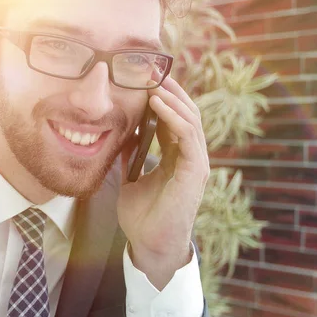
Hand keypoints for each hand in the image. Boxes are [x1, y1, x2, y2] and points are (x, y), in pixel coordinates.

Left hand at [117, 76, 209, 289]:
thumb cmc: (141, 217)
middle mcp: (190, 156)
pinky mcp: (195, 171)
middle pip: (186, 113)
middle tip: (150, 71)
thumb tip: (121, 134)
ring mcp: (195, 163)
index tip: (144, 80)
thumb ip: (130, 156)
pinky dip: (173, 116)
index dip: (162, 98)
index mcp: (177, 157)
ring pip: (190, 119)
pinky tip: (156, 103)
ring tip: (153, 81)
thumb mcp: (130, 178)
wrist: (148, 245)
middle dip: (170, 90)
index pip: (174, 119)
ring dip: (172, 98)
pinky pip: (187, 135)